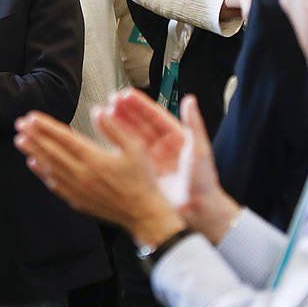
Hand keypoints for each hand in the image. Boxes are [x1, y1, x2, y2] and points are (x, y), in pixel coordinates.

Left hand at [14, 107, 184, 246]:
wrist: (143, 213)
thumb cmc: (143, 180)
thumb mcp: (136, 148)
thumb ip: (116, 128)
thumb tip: (98, 111)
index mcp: (95, 159)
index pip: (64, 138)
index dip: (46, 127)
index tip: (32, 117)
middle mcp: (82, 174)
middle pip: (51, 152)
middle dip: (34, 136)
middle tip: (19, 124)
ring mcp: (77, 189)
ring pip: (49, 167)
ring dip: (33, 152)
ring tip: (20, 140)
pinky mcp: (77, 200)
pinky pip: (54, 184)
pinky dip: (42, 173)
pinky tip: (34, 164)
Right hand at [99, 90, 240, 243]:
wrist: (198, 211)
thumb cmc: (203, 182)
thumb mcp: (199, 150)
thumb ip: (194, 123)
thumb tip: (190, 99)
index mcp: (176, 137)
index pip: (154, 116)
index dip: (140, 105)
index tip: (126, 95)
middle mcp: (161, 147)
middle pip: (140, 124)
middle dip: (125, 111)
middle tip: (110, 100)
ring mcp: (151, 160)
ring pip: (131, 137)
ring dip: (118, 125)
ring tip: (104, 114)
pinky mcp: (142, 173)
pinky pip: (127, 156)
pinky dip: (116, 145)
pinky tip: (106, 137)